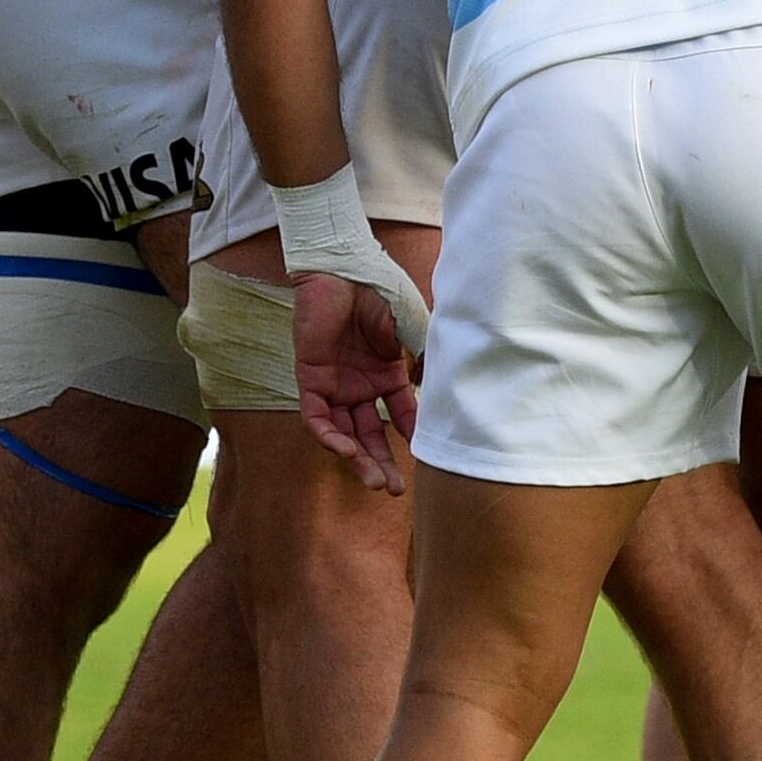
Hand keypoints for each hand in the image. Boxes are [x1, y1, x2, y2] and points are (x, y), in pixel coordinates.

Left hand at [291, 265, 419, 492]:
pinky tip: (347, 453)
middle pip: (372, 435)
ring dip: (359, 460)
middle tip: (395, 491)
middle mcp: (361, 385)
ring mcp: (336, 384)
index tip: (428, 459)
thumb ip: (425, 360)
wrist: (343, 269)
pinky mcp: (311, 379)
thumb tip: (450, 392)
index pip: (402, 416)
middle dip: (382, 464)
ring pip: (346, 434)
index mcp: (387, 375)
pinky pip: (318, 418)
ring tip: (375, 483)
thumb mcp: (412, 329)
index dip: (413, 438)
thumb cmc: (378, 292)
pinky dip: (331, 438)